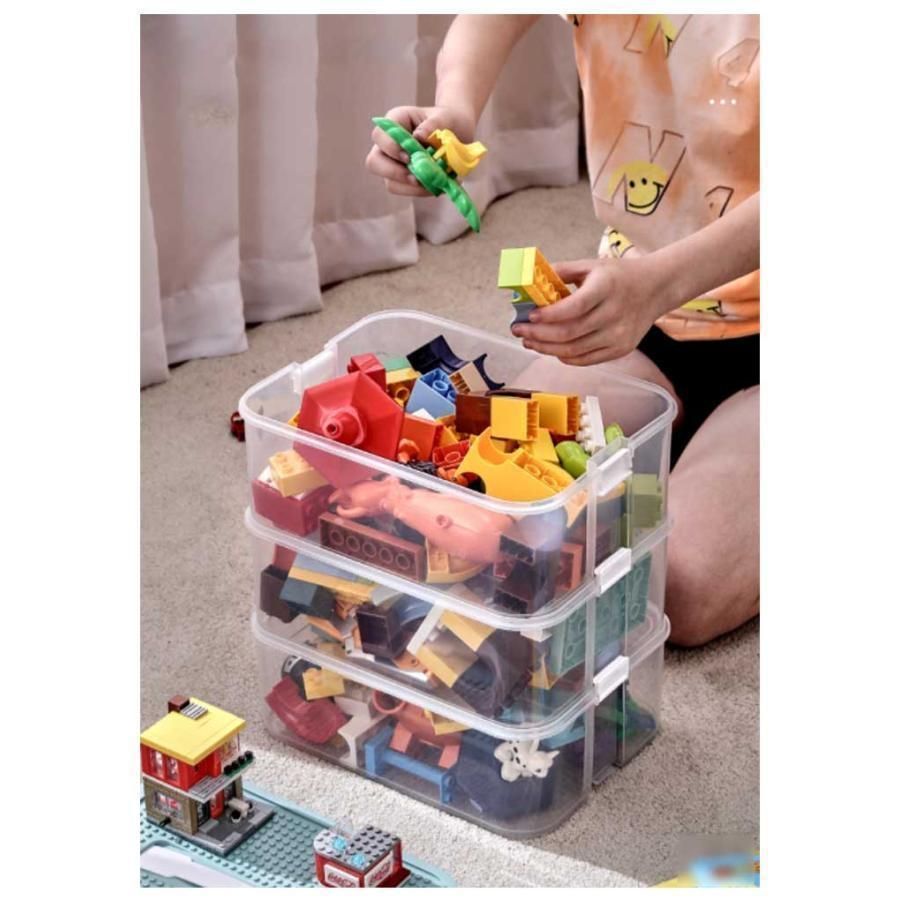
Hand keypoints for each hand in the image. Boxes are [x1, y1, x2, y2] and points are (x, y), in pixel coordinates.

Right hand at [365, 105, 475, 196]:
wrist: (458, 133)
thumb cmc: (448, 121)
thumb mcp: (445, 118)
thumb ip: (433, 125)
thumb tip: (419, 136)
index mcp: (395, 121)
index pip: (380, 135)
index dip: (390, 148)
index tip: (409, 157)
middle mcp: (388, 143)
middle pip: (374, 162)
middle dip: (394, 173)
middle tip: (416, 177)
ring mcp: (393, 163)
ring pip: (389, 182)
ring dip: (410, 186)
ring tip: (433, 182)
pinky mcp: (402, 179)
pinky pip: (404, 190)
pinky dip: (419, 191)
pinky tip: (435, 184)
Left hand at [510, 256, 672, 364]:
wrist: (654, 289)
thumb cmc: (618, 276)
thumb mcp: (591, 265)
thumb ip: (561, 272)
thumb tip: (529, 280)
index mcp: (607, 287)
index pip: (574, 307)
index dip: (548, 315)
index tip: (528, 317)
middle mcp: (615, 313)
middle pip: (570, 333)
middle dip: (538, 335)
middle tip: (519, 331)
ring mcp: (619, 335)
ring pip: (574, 350)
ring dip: (546, 348)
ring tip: (529, 342)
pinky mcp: (620, 350)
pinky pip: (585, 360)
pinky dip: (563, 356)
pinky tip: (550, 348)